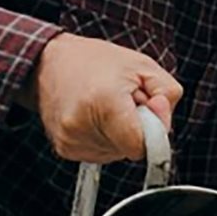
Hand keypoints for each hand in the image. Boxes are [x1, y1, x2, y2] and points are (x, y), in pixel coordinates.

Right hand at [23, 33, 182, 161]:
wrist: (49, 62)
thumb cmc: (96, 61)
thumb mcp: (143, 66)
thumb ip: (167, 95)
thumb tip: (163, 123)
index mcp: (104, 102)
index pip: (141, 145)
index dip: (152, 130)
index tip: (146, 109)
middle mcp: (81, 125)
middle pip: (131, 149)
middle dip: (136, 128)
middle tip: (122, 101)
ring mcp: (70, 140)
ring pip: (118, 153)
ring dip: (120, 133)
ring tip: (106, 106)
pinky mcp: (65, 149)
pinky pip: (102, 153)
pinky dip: (105, 137)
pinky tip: (94, 116)